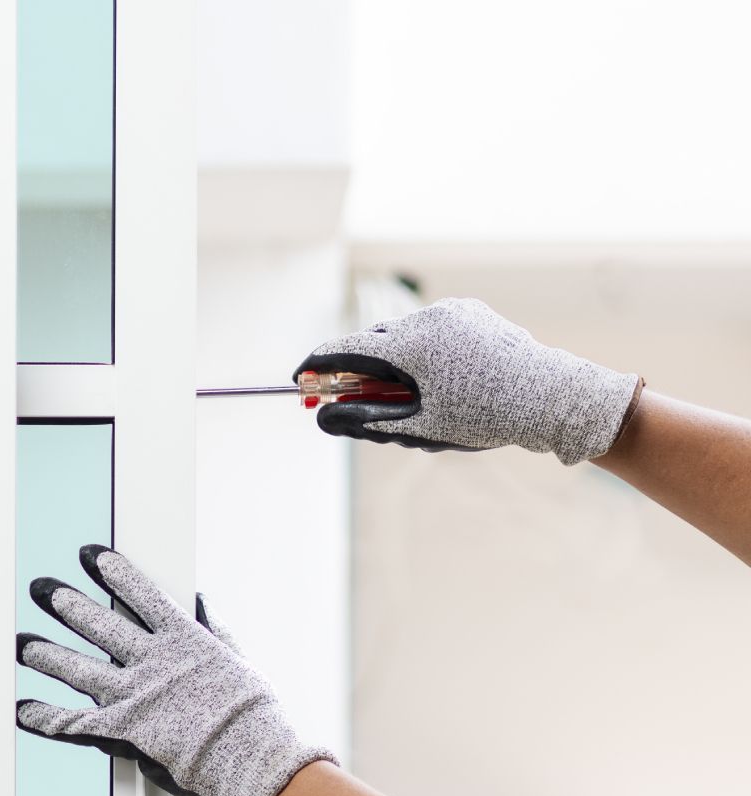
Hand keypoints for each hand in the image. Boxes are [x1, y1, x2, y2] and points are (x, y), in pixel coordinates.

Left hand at [15, 545, 333, 795]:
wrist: (250, 758)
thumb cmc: (254, 715)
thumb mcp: (239, 660)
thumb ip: (214, 629)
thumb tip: (200, 600)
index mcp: (183, 640)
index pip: (140, 595)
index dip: (114, 573)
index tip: (91, 556)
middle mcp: (152, 662)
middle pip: (99, 626)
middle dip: (66, 605)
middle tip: (41, 589)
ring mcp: (135, 694)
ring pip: (79, 668)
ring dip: (48, 655)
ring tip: (23, 645)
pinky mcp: (124, 730)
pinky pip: (76, 723)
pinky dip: (47, 718)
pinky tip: (24, 711)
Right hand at [298, 297, 640, 464]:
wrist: (553, 398)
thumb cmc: (486, 418)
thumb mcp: (419, 428)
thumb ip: (365, 421)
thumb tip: (322, 419)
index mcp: (411, 346)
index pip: (345, 350)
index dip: (317, 366)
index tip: (299, 380)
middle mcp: (427, 319)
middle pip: (372, 341)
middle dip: (358, 369)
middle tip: (351, 397)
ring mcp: (452, 311)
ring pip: (402, 333)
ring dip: (395, 359)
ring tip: (413, 393)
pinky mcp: (472, 310)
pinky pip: (432, 326)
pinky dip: (424, 347)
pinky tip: (442, 375)